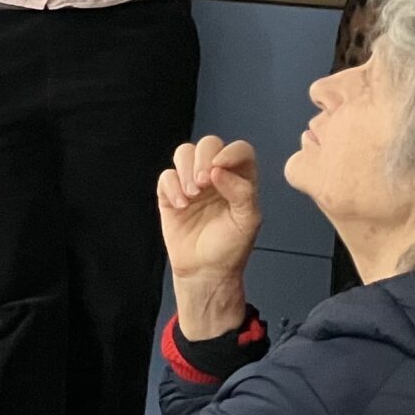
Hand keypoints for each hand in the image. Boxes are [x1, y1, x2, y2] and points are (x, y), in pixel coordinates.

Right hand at [157, 135, 260, 335]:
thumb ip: (241, 192)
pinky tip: (181, 205)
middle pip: (208, 144)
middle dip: (203, 159)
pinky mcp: (170, 193)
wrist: (205, 270)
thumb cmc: (230, 247)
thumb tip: (218, 171)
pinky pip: (166, 176)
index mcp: (240, 179)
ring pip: (184, 153)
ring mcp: (192, 183)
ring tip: (192, 194)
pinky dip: (171, 187)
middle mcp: (216, 176)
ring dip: (186, 170)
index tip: (219, 167)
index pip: (239, 150)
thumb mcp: (248, 220)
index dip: (229, 152)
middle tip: (203, 183)